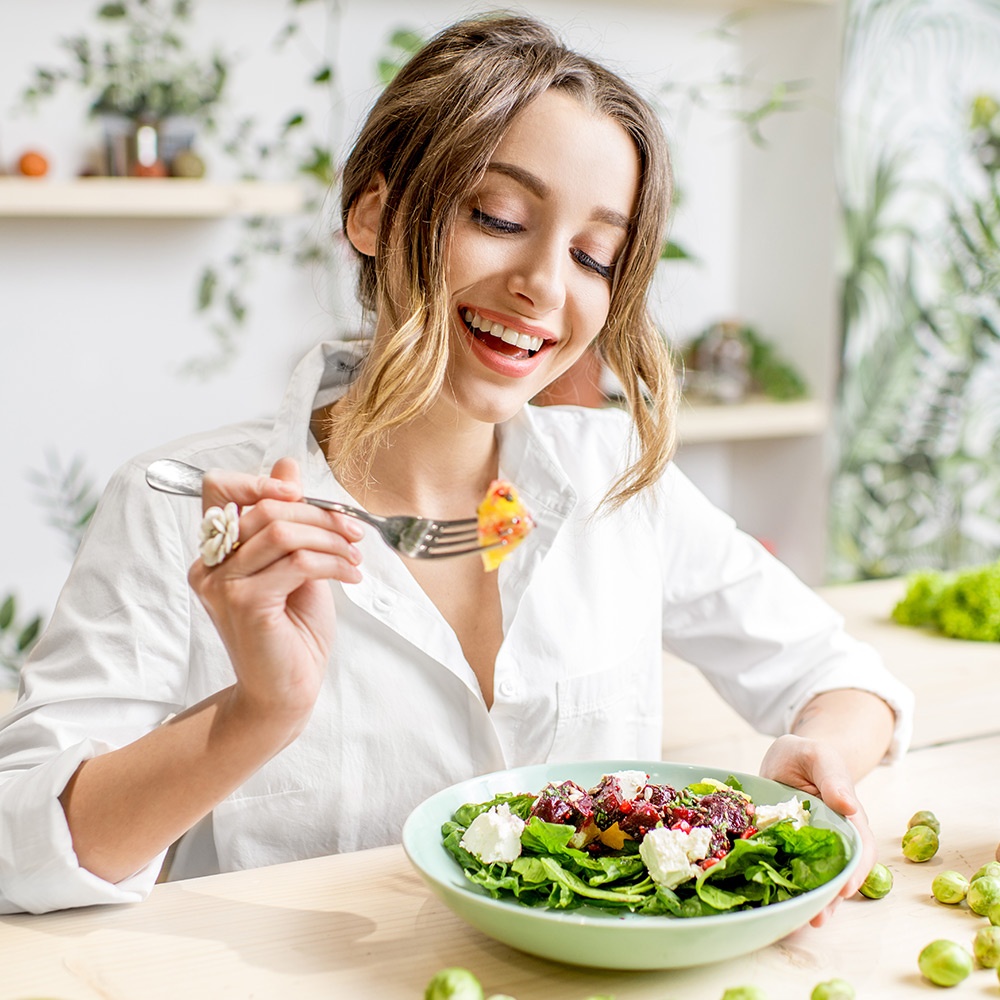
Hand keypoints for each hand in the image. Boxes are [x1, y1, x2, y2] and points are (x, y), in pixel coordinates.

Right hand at [188, 457, 363, 735]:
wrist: (287, 691)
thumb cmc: (292, 631)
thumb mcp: (296, 564)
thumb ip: (289, 519)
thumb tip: (288, 464)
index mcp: (216, 551)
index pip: (217, 488)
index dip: (258, 479)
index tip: (299, 491)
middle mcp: (209, 565)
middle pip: (264, 508)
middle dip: (319, 514)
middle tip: (353, 530)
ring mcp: (222, 585)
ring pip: (282, 532)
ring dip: (331, 538)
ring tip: (355, 555)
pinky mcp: (245, 604)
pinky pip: (296, 562)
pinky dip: (334, 563)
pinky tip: (352, 575)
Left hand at [759, 733, 874, 926]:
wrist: (789, 757)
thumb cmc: (808, 755)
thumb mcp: (819, 757)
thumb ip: (833, 778)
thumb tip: (848, 805)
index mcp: (847, 818)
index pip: (860, 849)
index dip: (854, 871)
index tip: (843, 890)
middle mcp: (832, 838)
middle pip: (838, 873)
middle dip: (830, 898)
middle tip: (816, 918)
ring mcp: (808, 846)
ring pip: (814, 878)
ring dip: (809, 899)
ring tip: (796, 921)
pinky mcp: (786, 848)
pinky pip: (787, 869)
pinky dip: (782, 886)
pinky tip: (772, 903)